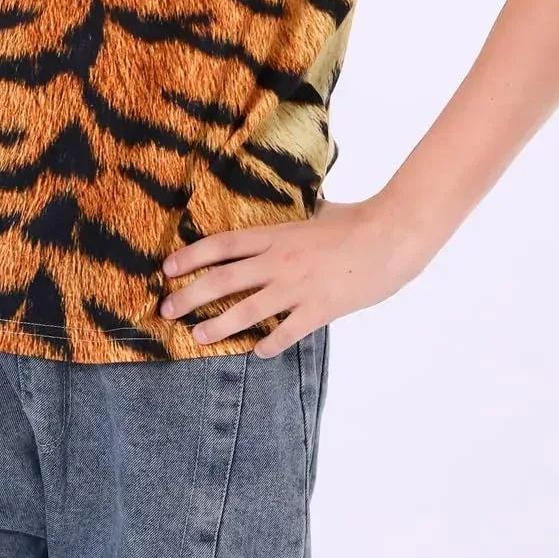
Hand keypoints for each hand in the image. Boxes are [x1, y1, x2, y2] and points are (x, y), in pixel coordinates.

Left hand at [158, 192, 433, 357]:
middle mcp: (280, 260)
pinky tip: (258, 353)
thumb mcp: (321, 211)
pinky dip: (270, 345)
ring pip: (248, 310)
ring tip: (196, 336)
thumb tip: (302, 204)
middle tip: (167, 308)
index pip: (223, 245)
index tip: (169, 268)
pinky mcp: (320, 309)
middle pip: (224, 279)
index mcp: (278, 234)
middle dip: (191, 295)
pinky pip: (287, 333)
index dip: (192, 256)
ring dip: (218, 325)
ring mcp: (298, 287)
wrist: (392, 235)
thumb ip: (303, 213)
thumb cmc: (359, 220)